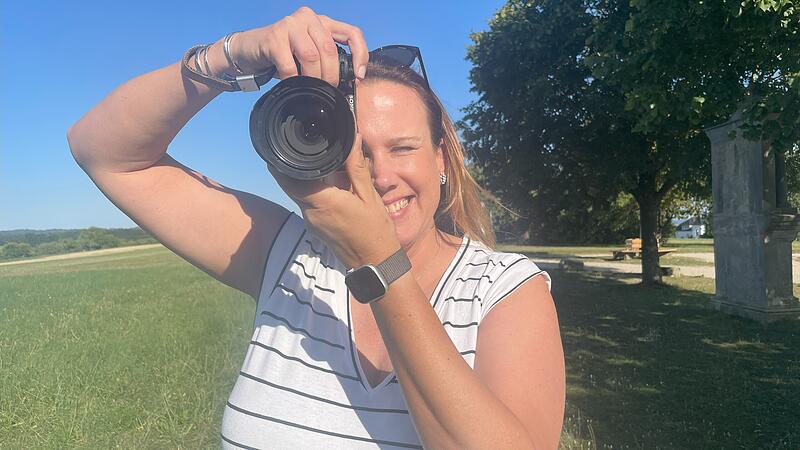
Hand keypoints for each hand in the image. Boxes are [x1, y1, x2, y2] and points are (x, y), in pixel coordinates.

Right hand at [228, 7, 368, 84]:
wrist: (248, 50)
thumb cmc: (282, 55)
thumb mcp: (309, 54)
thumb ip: (327, 60)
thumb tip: (348, 82)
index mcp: (323, 22)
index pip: (352, 33)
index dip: (360, 55)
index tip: (358, 76)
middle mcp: (308, 18)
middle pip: (330, 50)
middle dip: (330, 76)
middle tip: (326, 89)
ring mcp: (290, 25)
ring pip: (311, 57)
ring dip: (312, 79)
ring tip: (308, 87)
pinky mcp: (274, 37)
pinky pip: (290, 66)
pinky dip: (292, 80)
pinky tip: (290, 83)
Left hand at [270, 135, 401, 268]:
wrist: (376, 264)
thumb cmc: (376, 232)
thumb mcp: (370, 197)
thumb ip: (357, 168)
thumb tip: (352, 140)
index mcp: (324, 203)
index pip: (289, 180)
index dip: (281, 163)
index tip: (280, 148)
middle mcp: (311, 214)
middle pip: (291, 185)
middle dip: (294, 168)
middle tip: (306, 150)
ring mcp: (312, 223)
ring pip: (299, 195)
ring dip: (307, 181)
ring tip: (326, 168)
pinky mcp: (315, 228)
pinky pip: (308, 205)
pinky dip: (314, 193)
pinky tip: (332, 187)